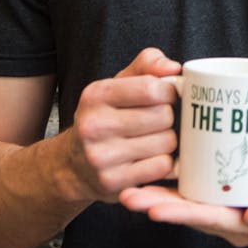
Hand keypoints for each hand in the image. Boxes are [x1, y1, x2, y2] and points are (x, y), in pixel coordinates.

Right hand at [62, 47, 181, 202]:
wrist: (73, 164)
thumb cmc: (105, 117)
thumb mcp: (118, 84)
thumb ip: (147, 65)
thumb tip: (173, 68)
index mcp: (96, 95)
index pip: (152, 88)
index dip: (169, 91)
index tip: (167, 96)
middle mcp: (94, 125)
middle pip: (163, 116)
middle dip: (169, 116)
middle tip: (159, 120)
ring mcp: (101, 157)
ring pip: (166, 142)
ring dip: (169, 140)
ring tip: (155, 138)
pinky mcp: (113, 182)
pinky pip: (162, 167)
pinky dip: (164, 162)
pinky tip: (152, 157)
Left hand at [119, 159, 247, 247]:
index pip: (208, 220)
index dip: (181, 213)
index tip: (154, 207)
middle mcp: (232, 221)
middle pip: (190, 212)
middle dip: (158, 204)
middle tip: (128, 195)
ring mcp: (228, 205)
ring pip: (189, 200)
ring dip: (160, 193)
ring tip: (130, 185)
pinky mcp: (228, 188)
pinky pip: (198, 187)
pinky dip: (176, 179)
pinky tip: (157, 167)